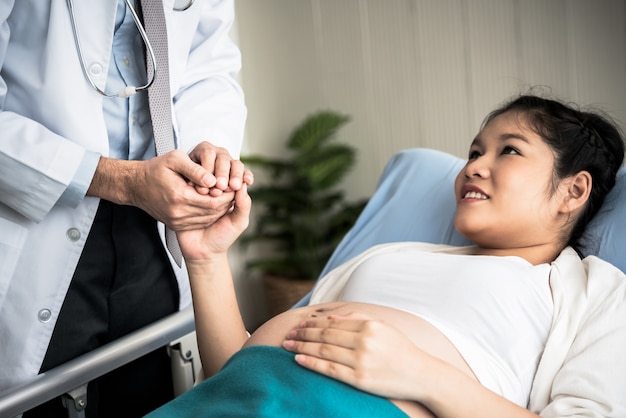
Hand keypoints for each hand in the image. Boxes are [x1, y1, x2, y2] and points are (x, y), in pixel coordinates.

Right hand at [89, 143, 253, 230]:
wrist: (136, 186)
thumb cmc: (156, 169)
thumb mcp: (175, 160)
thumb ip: (196, 170)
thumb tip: (213, 180)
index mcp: (180, 195)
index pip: (214, 200)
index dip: (227, 193)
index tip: (231, 184)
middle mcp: (178, 212)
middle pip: (213, 211)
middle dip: (226, 201)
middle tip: (231, 190)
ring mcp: (177, 220)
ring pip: (208, 218)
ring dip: (219, 209)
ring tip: (223, 195)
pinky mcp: (175, 224)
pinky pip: (199, 222)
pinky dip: (209, 214)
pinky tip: (212, 203)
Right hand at [176, 183, 250, 260]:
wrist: (201, 252)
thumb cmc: (222, 237)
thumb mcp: (238, 222)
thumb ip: (243, 205)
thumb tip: (244, 185)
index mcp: (229, 194)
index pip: (232, 177)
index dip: (232, 177)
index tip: (232, 185)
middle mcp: (214, 191)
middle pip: (216, 174)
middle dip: (218, 178)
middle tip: (218, 188)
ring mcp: (198, 193)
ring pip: (201, 179)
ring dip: (203, 183)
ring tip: (205, 193)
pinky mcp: (184, 197)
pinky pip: (186, 187)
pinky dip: (190, 187)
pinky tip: (191, 192)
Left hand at [282, 312, 428, 400]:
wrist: (422, 375)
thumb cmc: (401, 350)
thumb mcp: (383, 327)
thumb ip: (357, 319)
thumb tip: (331, 316)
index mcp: (369, 326)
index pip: (332, 323)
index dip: (313, 323)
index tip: (299, 324)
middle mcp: (364, 341)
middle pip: (325, 336)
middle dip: (303, 334)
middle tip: (288, 334)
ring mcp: (362, 361)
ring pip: (324, 351)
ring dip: (302, 347)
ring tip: (287, 346)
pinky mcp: (360, 380)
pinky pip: (330, 370)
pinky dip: (311, 363)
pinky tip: (298, 359)